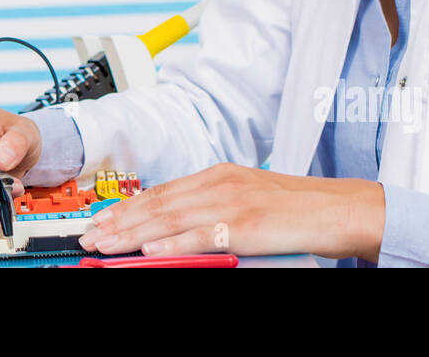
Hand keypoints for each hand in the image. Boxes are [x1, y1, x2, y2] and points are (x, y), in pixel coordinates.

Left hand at [77, 163, 385, 260]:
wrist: (339, 208)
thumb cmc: (298, 208)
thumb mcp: (248, 198)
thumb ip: (213, 207)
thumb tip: (179, 226)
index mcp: (218, 175)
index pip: (162, 191)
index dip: (128, 207)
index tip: (102, 219)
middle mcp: (218, 183)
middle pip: (157, 203)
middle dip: (118, 221)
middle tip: (89, 236)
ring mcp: (229, 202)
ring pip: (168, 219)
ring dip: (131, 234)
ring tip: (105, 246)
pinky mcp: (242, 224)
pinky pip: (199, 236)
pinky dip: (170, 245)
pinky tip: (148, 252)